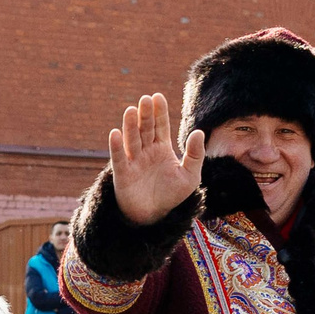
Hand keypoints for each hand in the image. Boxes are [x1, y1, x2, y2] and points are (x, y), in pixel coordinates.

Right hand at [107, 92, 205, 225]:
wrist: (154, 217)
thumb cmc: (171, 195)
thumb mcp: (190, 176)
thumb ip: (195, 155)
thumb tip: (199, 132)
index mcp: (161, 148)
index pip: (160, 126)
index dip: (159, 112)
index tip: (157, 96)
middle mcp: (146, 151)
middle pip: (145, 129)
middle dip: (145, 114)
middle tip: (145, 99)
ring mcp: (133, 161)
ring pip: (131, 140)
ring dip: (130, 125)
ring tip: (131, 110)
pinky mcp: (122, 174)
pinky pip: (119, 158)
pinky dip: (116, 147)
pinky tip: (115, 133)